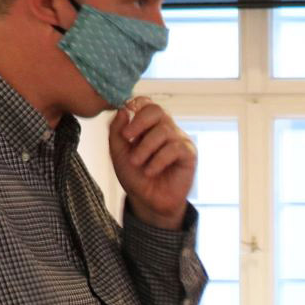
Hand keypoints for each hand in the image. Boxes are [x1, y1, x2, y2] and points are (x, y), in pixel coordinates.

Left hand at [109, 96, 196, 229]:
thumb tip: (122, 110)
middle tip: (127, 138)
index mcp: (148, 125)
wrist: (148, 201)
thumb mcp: (118, 153)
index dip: (135, 107)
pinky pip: (174, 148)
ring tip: (136, 162)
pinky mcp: (189, 154)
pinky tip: (150, 171)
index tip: (123, 122)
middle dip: (139, 123)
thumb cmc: (135, 176)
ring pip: (164, 130)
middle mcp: (165, 128)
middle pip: (157, 110)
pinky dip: (158, 160)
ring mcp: (179, 139)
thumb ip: (116, 131)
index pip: (146, 104)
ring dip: (146, 147)